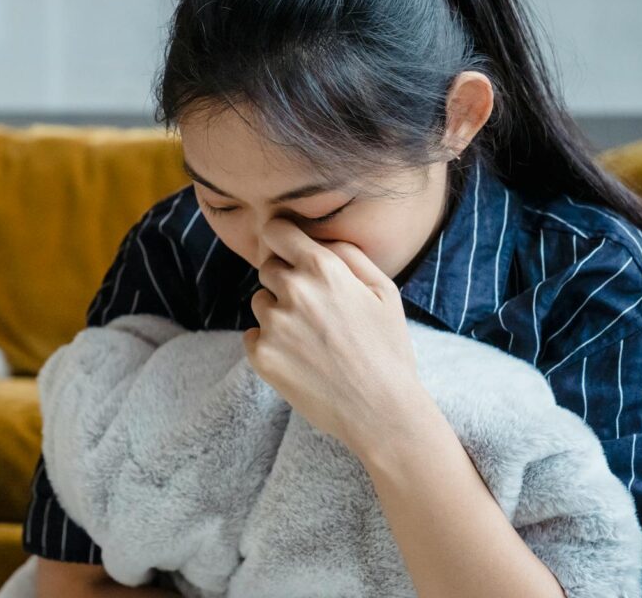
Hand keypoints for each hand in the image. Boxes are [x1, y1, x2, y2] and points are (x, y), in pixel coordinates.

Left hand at [243, 217, 427, 451]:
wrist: (380, 410)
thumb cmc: (388, 350)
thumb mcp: (384, 291)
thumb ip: (350, 255)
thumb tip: (321, 241)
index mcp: (323, 269)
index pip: (277, 231)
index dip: (281, 239)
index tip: (286, 250)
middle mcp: (294, 290)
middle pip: (268, 268)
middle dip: (285, 281)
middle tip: (313, 311)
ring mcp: (274, 324)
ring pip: (261, 303)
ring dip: (278, 313)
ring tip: (311, 340)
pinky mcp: (261, 355)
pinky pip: (253, 335)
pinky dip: (269, 344)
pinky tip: (299, 359)